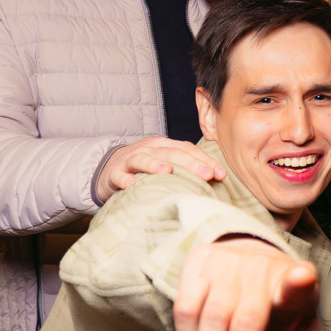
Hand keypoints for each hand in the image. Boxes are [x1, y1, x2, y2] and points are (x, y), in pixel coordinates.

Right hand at [97, 137, 225, 202]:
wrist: (108, 168)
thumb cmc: (145, 169)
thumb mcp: (164, 163)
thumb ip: (185, 169)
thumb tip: (215, 181)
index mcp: (163, 145)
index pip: (187, 149)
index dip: (204, 160)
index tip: (221, 174)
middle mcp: (148, 149)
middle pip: (170, 153)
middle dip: (191, 163)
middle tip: (207, 174)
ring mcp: (129, 160)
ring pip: (143, 159)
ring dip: (155, 164)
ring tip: (167, 171)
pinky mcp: (114, 173)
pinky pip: (120, 176)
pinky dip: (126, 179)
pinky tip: (132, 185)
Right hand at [172, 237, 328, 330]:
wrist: (252, 263)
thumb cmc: (280, 308)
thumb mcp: (300, 330)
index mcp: (295, 284)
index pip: (298, 283)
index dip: (299, 282)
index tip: (303, 278)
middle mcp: (262, 269)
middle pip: (247, 324)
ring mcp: (229, 263)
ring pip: (212, 319)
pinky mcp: (200, 262)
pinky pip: (186, 309)